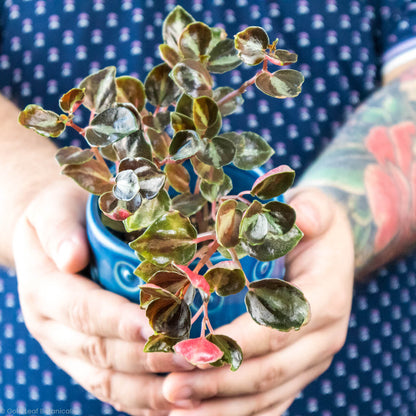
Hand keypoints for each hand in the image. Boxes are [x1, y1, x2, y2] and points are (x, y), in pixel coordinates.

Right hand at [12, 179, 195, 415]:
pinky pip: (109, 387)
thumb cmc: (61, 218)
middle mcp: (51, 327)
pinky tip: (171, 401)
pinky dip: (140, 399)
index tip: (156, 326)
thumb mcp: (53, 210)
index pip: (83, 311)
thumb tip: (72, 257)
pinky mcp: (81, 359)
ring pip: (105, 380)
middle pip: (100, 351)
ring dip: (148, 388)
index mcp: (44, 289)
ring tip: (189, 384)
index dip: (119, 321)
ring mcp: (65, 348)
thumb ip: (61, 230)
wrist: (49, 240)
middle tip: (190, 356)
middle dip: (146, 358)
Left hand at [161, 189, 354, 415]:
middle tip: (170, 387)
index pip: (276, 329)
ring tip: (175, 406)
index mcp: (326, 299)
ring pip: (268, 394)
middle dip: (217, 382)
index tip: (189, 350)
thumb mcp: (318, 208)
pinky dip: (238, 412)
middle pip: (268, 371)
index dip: (233, 344)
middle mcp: (324, 338)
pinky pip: (273, 401)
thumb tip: (307, 217)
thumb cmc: (315, 228)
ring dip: (221, 405)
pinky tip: (203, 413)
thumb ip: (313, 210)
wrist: (330, 251)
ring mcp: (313, 358)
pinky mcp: (301, 368)